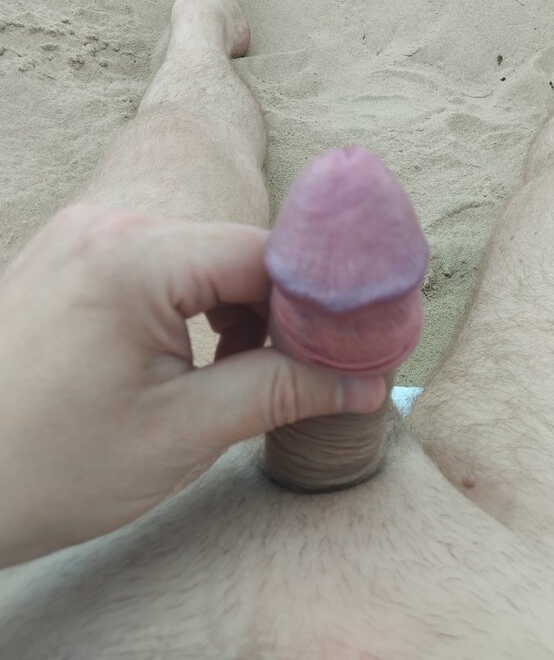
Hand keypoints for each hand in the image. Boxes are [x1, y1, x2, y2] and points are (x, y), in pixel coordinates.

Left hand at [0, 204, 385, 565]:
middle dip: (275, 309)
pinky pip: (158, 262)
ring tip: (236, 369)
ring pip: (198, 255)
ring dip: (235, 306)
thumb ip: (283, 392)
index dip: (315, 302)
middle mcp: (106, 226)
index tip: (346, 347)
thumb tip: (364, 381)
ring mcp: (82, 236)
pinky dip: (191, 301)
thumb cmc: (51, 466)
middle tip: (295, 369)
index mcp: (134, 257)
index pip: (263, 254)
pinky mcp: (71, 256)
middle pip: (233, 249)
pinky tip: (192, 351)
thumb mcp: (183, 433)